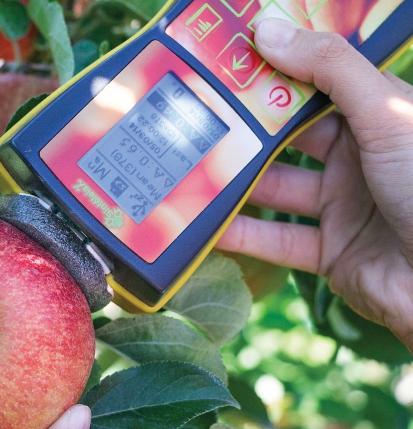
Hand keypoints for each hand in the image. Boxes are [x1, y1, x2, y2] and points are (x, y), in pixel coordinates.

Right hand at [217, 18, 412, 351]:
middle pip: (287, 141)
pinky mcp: (328, 254)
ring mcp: (341, 209)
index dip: (274, 73)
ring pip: (276, 192)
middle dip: (245, 132)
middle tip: (195, 117)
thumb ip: (329, 69)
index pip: (315, 87)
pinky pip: (278, 241)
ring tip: (189, 170)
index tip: (226, 62)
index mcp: (376, 119)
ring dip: (236, 185)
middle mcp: (356, 161)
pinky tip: (206, 225)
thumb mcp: (386, 114)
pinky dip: (243, 236)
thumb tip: (267, 29)